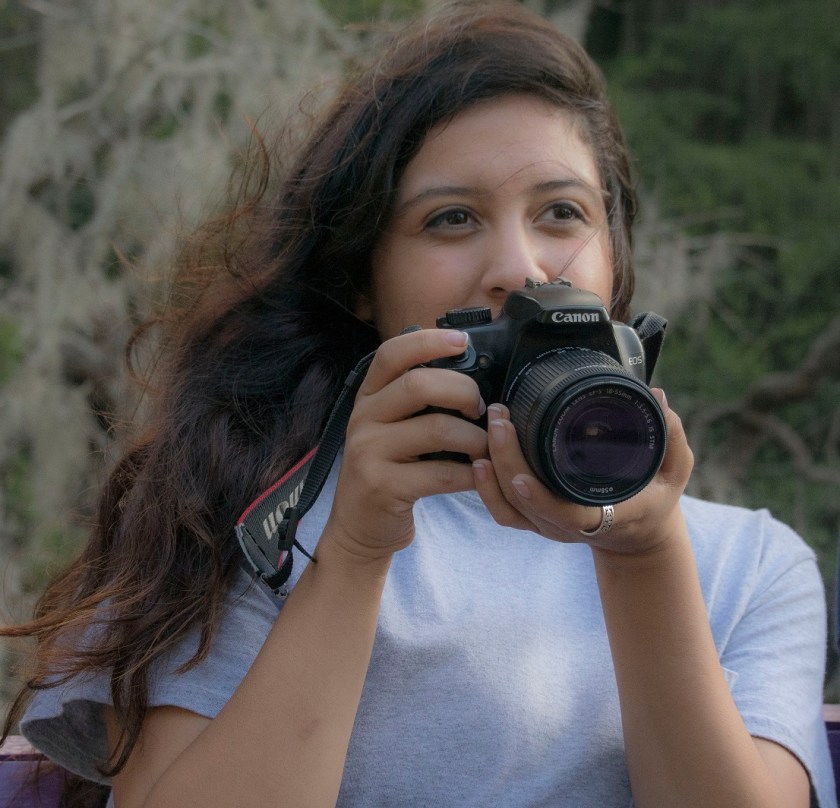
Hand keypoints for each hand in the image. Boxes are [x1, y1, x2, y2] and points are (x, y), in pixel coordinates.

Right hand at [324, 328, 487, 560]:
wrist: (359, 528)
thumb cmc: (389, 471)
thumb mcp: (392, 427)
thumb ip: (417, 400)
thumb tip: (472, 372)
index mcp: (368, 396)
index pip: (392, 353)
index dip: (428, 341)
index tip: (461, 341)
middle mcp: (363, 418)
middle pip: (419, 385)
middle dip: (463, 391)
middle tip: (481, 408)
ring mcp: (369, 452)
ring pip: (438, 429)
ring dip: (476, 438)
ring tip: (485, 448)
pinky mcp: (383, 486)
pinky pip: (443, 473)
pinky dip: (471, 473)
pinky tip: (478, 474)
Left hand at [472, 389, 693, 554]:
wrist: (637, 534)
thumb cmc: (654, 498)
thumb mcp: (674, 470)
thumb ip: (670, 435)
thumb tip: (657, 396)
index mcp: (605, 516)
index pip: (567, 515)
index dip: (541, 501)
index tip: (523, 476)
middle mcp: (569, 526)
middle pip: (526, 504)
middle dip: (507, 461)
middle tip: (501, 418)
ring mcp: (548, 525)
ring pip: (508, 509)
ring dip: (491, 474)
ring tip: (487, 430)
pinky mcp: (534, 520)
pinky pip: (503, 511)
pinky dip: (486, 489)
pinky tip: (479, 458)